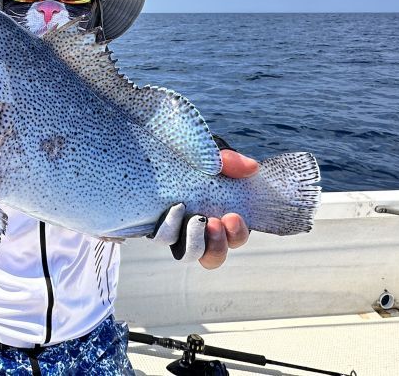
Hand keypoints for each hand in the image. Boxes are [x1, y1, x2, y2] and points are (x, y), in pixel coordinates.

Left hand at [150, 149, 257, 267]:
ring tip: (199, 220)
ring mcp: (172, 227)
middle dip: (219, 245)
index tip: (233, 217)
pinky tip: (176, 208)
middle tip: (218, 222)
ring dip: (197, 242)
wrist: (146, 143)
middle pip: (212, 255)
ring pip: (188, 253)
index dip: (237, 234)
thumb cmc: (183, 151)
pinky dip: (172, 225)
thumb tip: (252, 168)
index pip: (233, 235)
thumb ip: (230, 160)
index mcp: (214, 211)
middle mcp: (194, 225)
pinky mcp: (148, 222)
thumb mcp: (208, 152)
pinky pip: (162, 235)